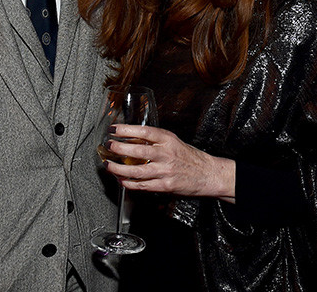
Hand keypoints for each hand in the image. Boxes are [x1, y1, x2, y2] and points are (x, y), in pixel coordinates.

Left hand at [103, 124, 234, 201]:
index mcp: (168, 140)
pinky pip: (143, 185)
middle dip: (118, 149)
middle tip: (108, 146)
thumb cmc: (190, 157)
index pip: (143, 132)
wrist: (208, 173)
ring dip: (118, 169)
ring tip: (109, 165)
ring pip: (136, 171)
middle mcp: (166, 154)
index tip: (114, 129)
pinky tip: (121, 180)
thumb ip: (155, 140)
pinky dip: (129, 183)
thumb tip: (132, 137)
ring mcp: (165, 171)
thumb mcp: (174, 141)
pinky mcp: (165, 185)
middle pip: (137, 151)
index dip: (126, 130)